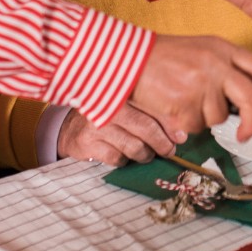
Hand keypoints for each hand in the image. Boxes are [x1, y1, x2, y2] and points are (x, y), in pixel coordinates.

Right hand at [58, 103, 174, 165]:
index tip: (181, 137)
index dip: (170, 125)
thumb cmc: (108, 115)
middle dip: (162, 144)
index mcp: (122, 90)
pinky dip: (124, 160)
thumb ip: (152, 114)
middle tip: (169, 151)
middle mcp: (109, 105)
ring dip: (145, 155)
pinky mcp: (88, 143)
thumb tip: (181, 135)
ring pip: (135, 147)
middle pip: (147, 129)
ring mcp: (97, 124)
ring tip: (145, 153)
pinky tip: (121, 153)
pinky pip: (118, 159)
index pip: (154, 108)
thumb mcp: (128, 106)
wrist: (70, 127)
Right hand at [131, 34, 251, 142]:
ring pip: (219, 117)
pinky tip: (172, 106)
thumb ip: (228, 69)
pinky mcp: (184, 105)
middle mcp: (216, 65)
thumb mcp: (203, 51)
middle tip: (246, 134)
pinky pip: (196, 126)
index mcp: (223, 48)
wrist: (128, 60)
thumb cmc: (164, 58)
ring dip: (205, 117)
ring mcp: (200, 85)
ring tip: (184, 99)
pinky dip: (186, 124)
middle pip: (250, 98)